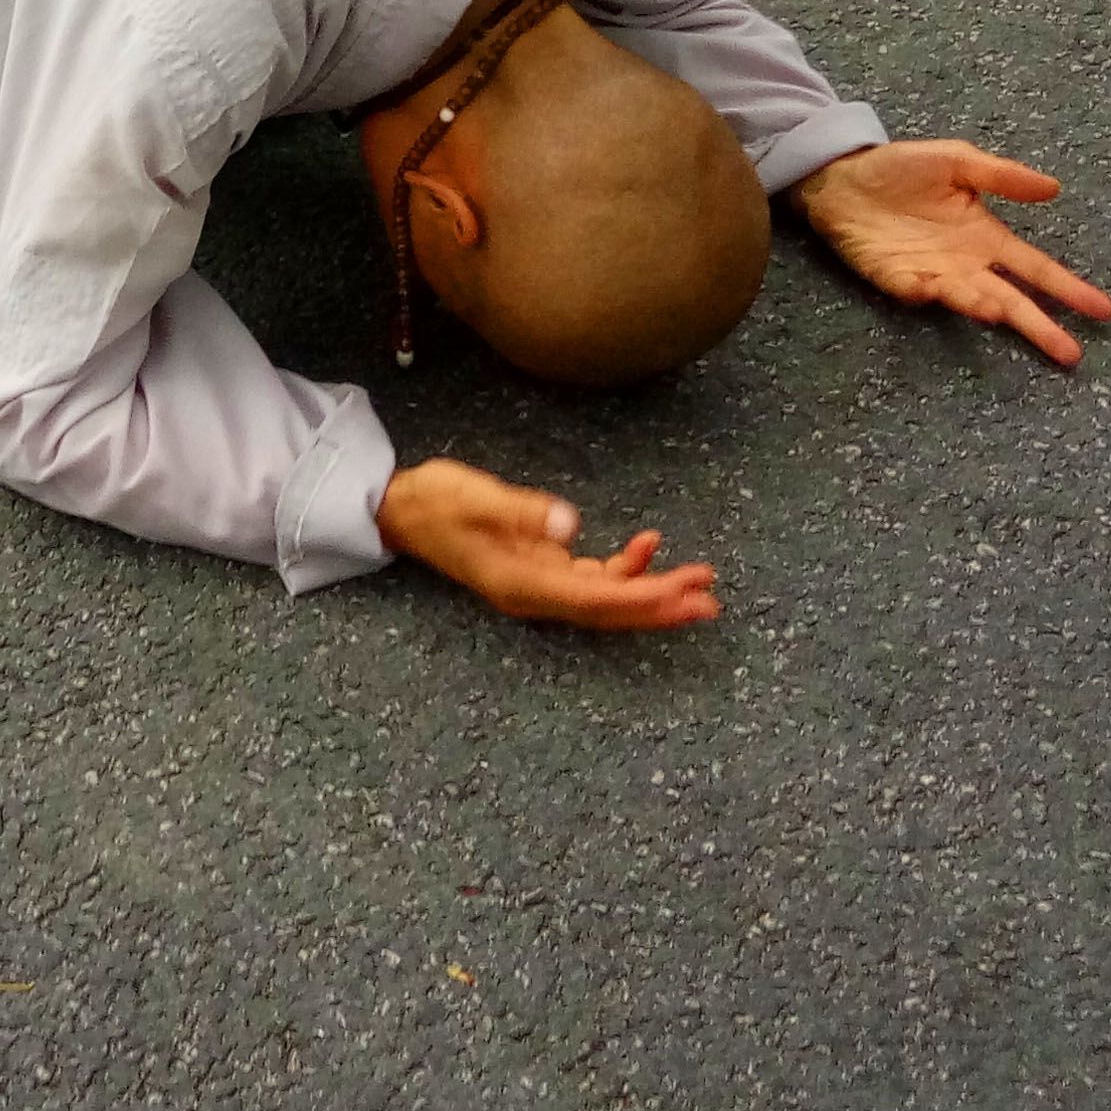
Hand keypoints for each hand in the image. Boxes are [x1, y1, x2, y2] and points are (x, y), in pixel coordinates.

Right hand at [377, 459, 721, 631]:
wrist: (401, 511)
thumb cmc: (435, 502)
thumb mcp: (474, 498)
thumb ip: (521, 512)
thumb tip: (570, 526)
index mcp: (521, 585)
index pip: (594, 600)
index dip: (642, 598)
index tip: (684, 592)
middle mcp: (534, 595)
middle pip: (609, 612)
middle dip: (660, 606)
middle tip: (709, 601)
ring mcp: (538, 585)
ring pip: (606, 599)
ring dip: (651, 590)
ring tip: (697, 579)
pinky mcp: (540, 569)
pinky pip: (592, 580)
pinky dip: (623, 568)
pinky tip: (648, 545)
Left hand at [792, 140, 1110, 366]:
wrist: (844, 175)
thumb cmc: (904, 169)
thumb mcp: (958, 161)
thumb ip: (1002, 175)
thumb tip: (1053, 188)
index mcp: (987, 237)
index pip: (1035, 269)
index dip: (1067, 289)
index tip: (1101, 311)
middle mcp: (965, 264)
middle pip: (1010, 299)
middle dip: (1039, 325)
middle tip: (1069, 353)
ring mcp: (930, 273)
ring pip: (965, 297)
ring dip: (980, 305)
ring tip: (997, 313)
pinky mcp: (893, 276)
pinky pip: (911, 288)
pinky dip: (922, 291)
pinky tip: (931, 289)